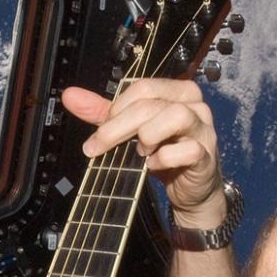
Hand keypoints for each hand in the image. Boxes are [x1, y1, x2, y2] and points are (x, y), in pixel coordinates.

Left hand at [61, 79, 224, 229]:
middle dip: (117, 127)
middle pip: (151, 103)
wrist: (190, 189)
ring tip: (141, 152)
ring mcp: (204, 128)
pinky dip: (164, 159)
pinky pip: (187, 149)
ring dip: (148, 136)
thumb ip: (102, 113)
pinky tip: (154, 166)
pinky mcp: (206, 154)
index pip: (142, 87)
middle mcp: (194, 104)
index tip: (100, 132)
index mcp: (176, 91)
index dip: (116, 109)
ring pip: (174, 116)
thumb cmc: (163, 154)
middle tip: (99, 146)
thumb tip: (70, 95)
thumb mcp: (130, 131)